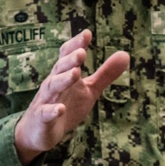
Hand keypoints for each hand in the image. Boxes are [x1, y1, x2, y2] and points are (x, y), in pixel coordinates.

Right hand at [14, 29, 129, 165]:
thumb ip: (105, 73)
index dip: (76, 44)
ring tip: (75, 73)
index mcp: (64, 74)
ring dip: (63, 79)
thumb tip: (125, 54)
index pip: (67, 55)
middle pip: (59, 68)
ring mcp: (46, 100)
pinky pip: (46, 113)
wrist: (38, 132)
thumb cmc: (66, 105)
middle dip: (70, 60)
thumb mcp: (89, 89)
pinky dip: (52, 111)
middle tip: (82, 52)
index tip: (87, 33)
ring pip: (52, 87)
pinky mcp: (42, 119)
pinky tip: (61, 109)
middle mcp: (53, 83)